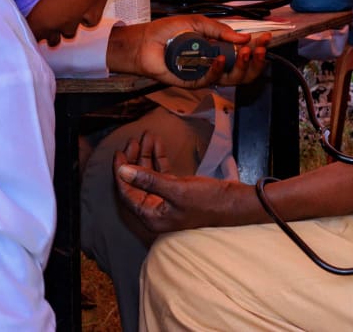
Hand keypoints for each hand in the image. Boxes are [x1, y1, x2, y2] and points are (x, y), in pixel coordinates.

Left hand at [114, 131, 249, 232]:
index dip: (121, 173)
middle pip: (137, 183)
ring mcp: (166, 200)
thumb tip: (123, 171)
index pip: (128, 194)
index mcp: (152, 216)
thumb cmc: (206, 201)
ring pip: (149, 176)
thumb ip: (148, 180)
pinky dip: (159, 159)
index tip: (119, 154)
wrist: (233, 203)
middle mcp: (156, 210)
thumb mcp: (175, 189)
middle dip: (134, 160)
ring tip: (145, 136)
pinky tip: (157, 144)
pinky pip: (162, 174)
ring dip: (147, 156)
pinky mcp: (177, 192)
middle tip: (132, 141)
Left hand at [115, 15, 268, 87]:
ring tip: (246, 53)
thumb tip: (244, 36)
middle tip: (258, 49)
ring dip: (242, 67)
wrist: (146, 41)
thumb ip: (220, 30)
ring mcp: (205, 74)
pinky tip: (221, 59)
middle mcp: (216, 64)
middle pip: (244, 71)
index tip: (266, 38)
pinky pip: (210, 79)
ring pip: (232, 79)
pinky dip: (218, 70)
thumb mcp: (198, 23)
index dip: (257, 47)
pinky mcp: (193, 82)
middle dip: (255, 61)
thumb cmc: (169, 31)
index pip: (244, 52)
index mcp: (219, 49)